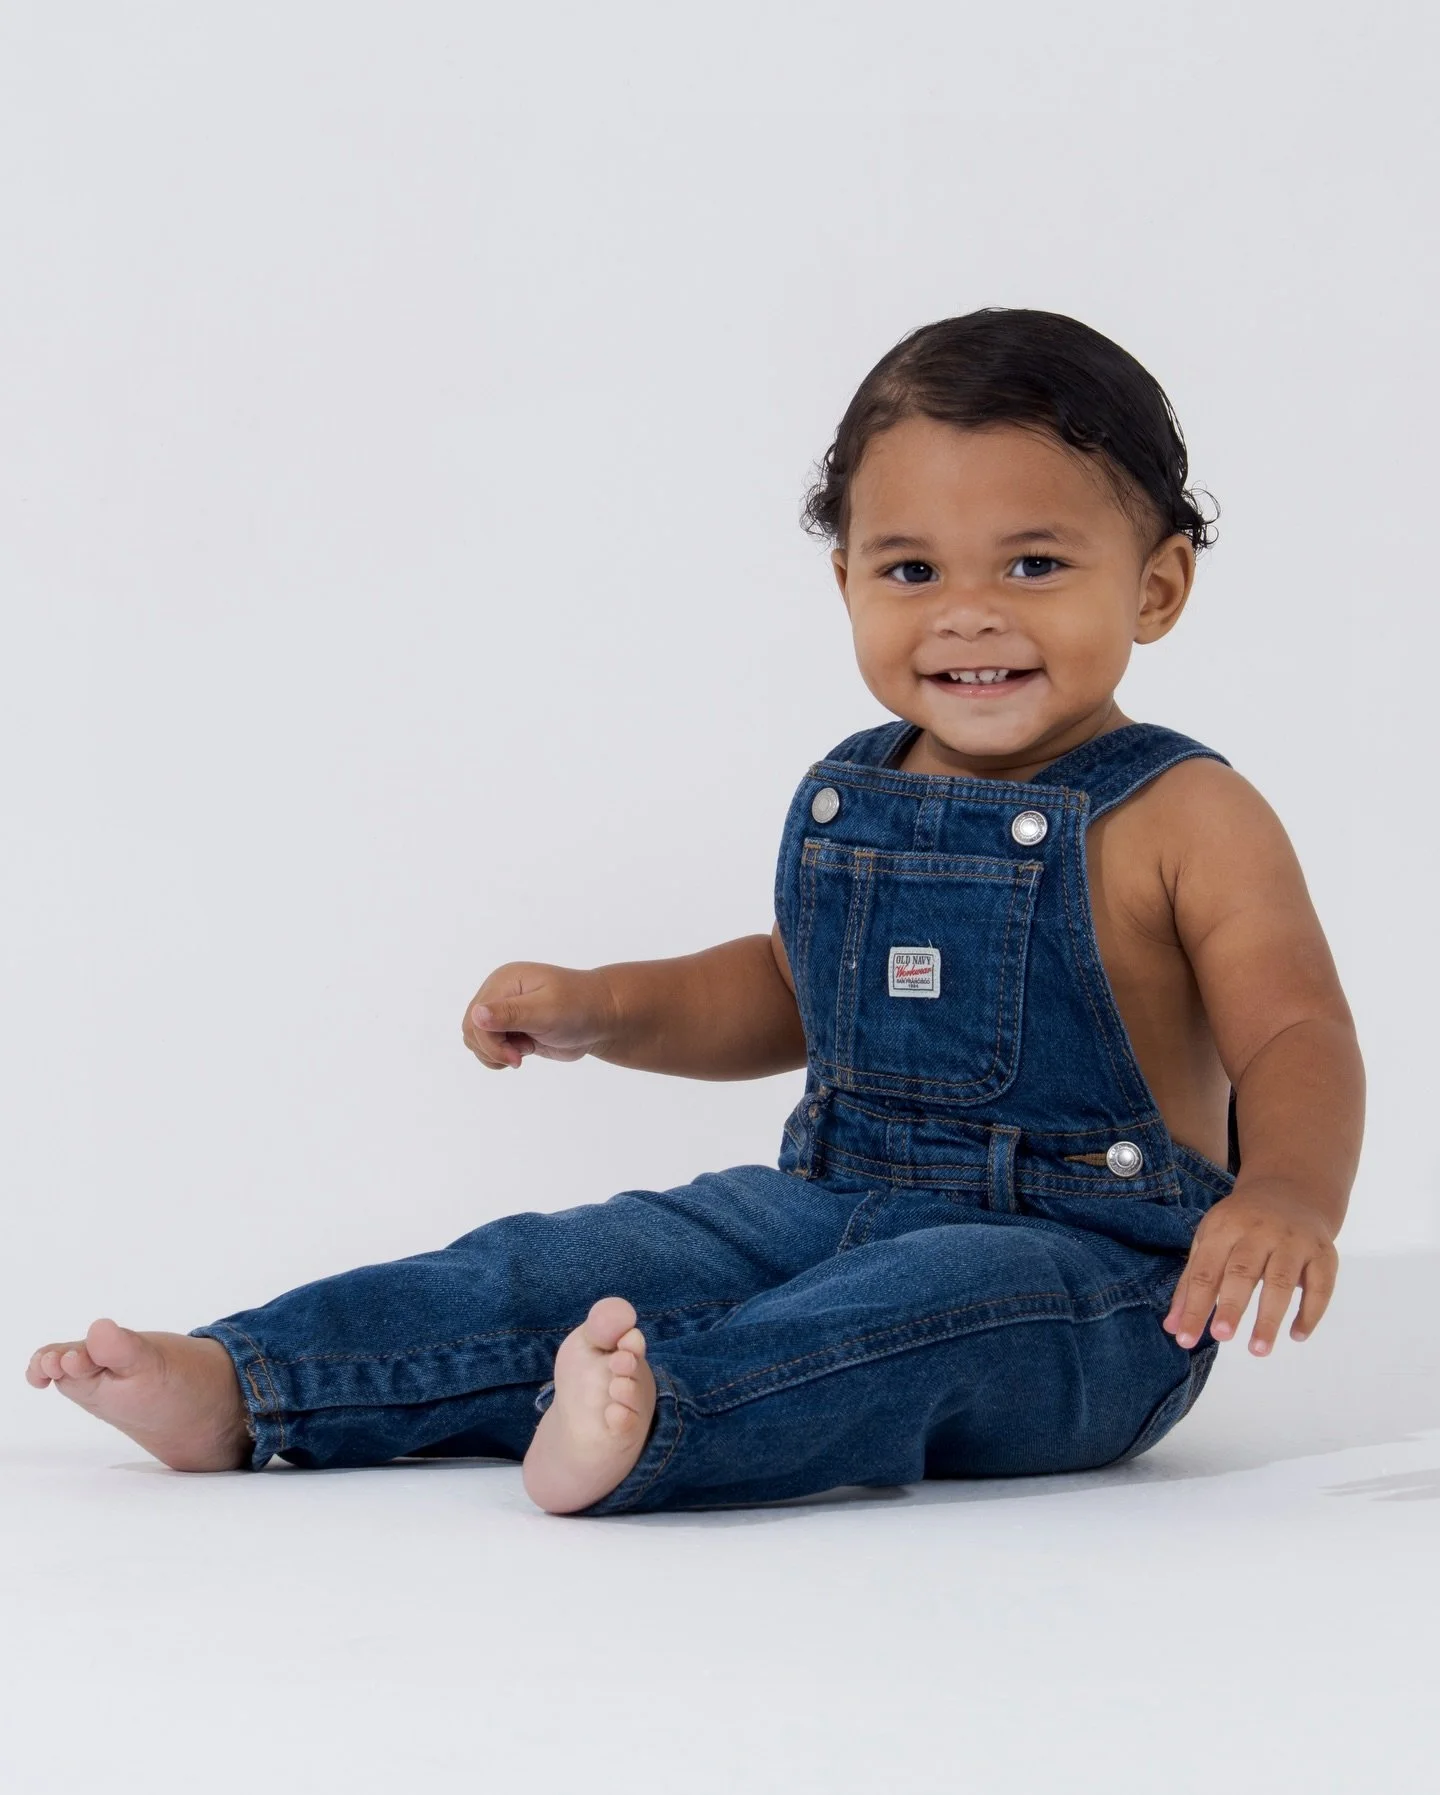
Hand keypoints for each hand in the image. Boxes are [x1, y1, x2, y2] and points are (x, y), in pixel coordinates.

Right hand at [461, 962, 616, 1070]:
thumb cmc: (580, 1008)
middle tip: (521, 1056)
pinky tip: (522, 1053)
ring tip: (525, 1051)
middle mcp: (500, 993)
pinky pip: (489, 1046)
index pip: (476, 1017)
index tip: (516, 1057)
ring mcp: (505, 1011)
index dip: (490, 1042)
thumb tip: (476, 1014)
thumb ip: (510, 1013)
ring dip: (495, 1053)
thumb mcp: (546, 1011)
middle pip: (471, 1029)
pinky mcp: (512, 1028)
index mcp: (504, 981)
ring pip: (476, 1039)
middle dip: (493, 1049)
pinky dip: (499, 1056)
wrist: (603, 1017)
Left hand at [1162, 1177, 1338, 1355]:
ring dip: (1269, 1317)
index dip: (1194, 1305)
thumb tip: (1172, 1327)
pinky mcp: (1324, 1253)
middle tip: (1221, 1337)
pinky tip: (1297, 1335)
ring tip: (1258, 1349)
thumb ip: (1191, 1284)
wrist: (1291, 1191)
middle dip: (1230, 1305)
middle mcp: (1260, 1231)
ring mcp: (1294, 1241)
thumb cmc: (1242, 1225)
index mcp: (1225, 1227)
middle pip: (1242, 1271)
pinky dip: (1310, 1313)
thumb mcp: (1211, 1241)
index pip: (1205, 1271)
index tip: (1185, 1338)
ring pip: (1281, 1280)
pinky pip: (1320, 1286)